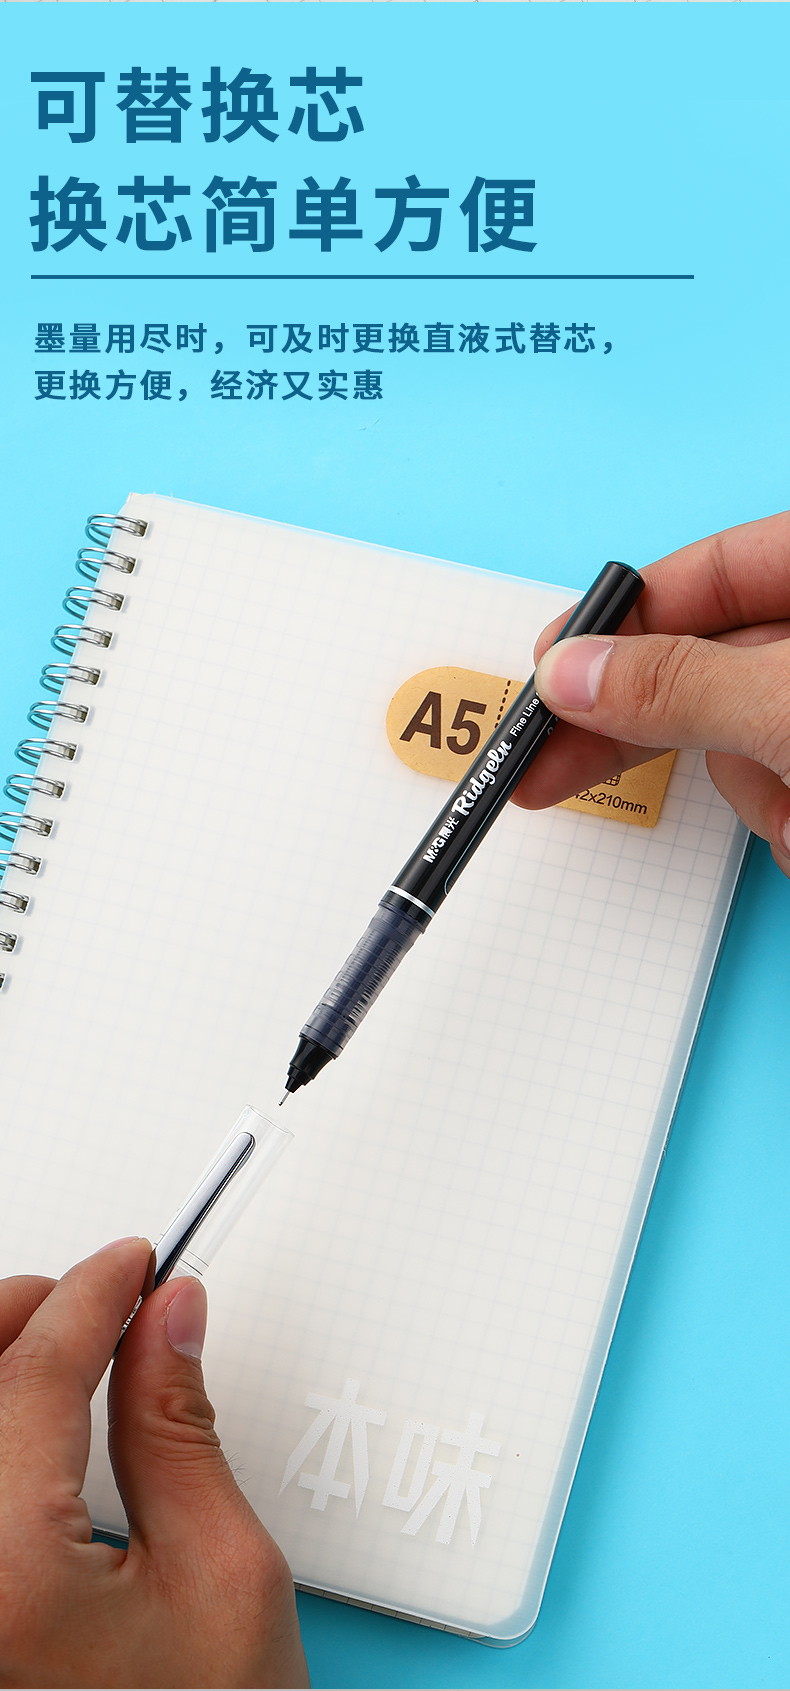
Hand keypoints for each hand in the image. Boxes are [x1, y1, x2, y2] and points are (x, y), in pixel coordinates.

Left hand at [0, 1240, 308, 1688]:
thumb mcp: (226, 1578)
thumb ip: (180, 1429)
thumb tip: (167, 1319)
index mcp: (4, 1577)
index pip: (33, 1376)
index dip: (91, 1296)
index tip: (132, 1265)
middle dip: (17, 1315)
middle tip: (92, 1300)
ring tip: (53, 1352)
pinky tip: (20, 1423)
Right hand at [512, 510, 789, 875]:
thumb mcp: (786, 704)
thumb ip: (681, 685)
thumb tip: (573, 673)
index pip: (722, 568)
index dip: (631, 612)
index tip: (553, 663)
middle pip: (716, 666)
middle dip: (664, 729)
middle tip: (549, 766)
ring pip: (747, 746)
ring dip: (754, 795)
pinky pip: (777, 798)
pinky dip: (786, 828)